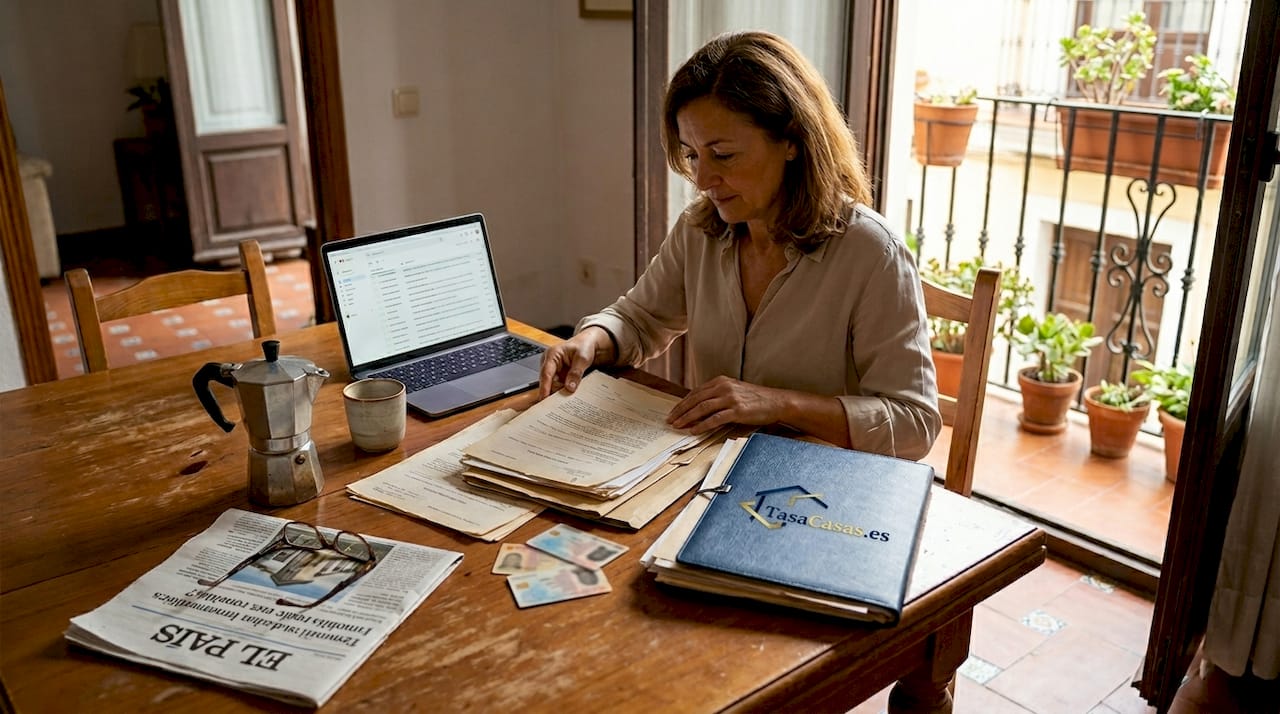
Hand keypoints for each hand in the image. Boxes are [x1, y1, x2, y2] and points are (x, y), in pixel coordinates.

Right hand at [538, 326, 613, 398]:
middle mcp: (549, 362)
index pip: (546, 373)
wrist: (588, 344)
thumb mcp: (582, 358)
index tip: (544, 398)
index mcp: (552, 354)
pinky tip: (569, 396)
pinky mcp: (557, 376)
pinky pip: (557, 386)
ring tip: (567, 400)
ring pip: (552, 385)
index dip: (544, 387)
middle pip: (547, 382)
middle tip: (560, 404)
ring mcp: (552, 370)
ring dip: (559, 392)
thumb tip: (570, 387)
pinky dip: (563, 391)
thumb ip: (576, 373)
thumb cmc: (584, 346)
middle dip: (553, 392)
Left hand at [666, 376, 784, 433]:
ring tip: (677, 426)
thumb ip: (717, 396)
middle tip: (670, 420)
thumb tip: (699, 407)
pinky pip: (714, 419)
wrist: (777, 402)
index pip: (695, 392)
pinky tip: (694, 431)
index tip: (673, 412)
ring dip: (687, 418)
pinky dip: (702, 425)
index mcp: (721, 381)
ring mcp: (730, 398)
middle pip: (695, 399)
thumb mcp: (734, 391)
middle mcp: (724, 387)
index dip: (682, 403)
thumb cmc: (755, 399)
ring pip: (702, 408)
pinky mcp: (737, 411)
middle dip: (680, 411)